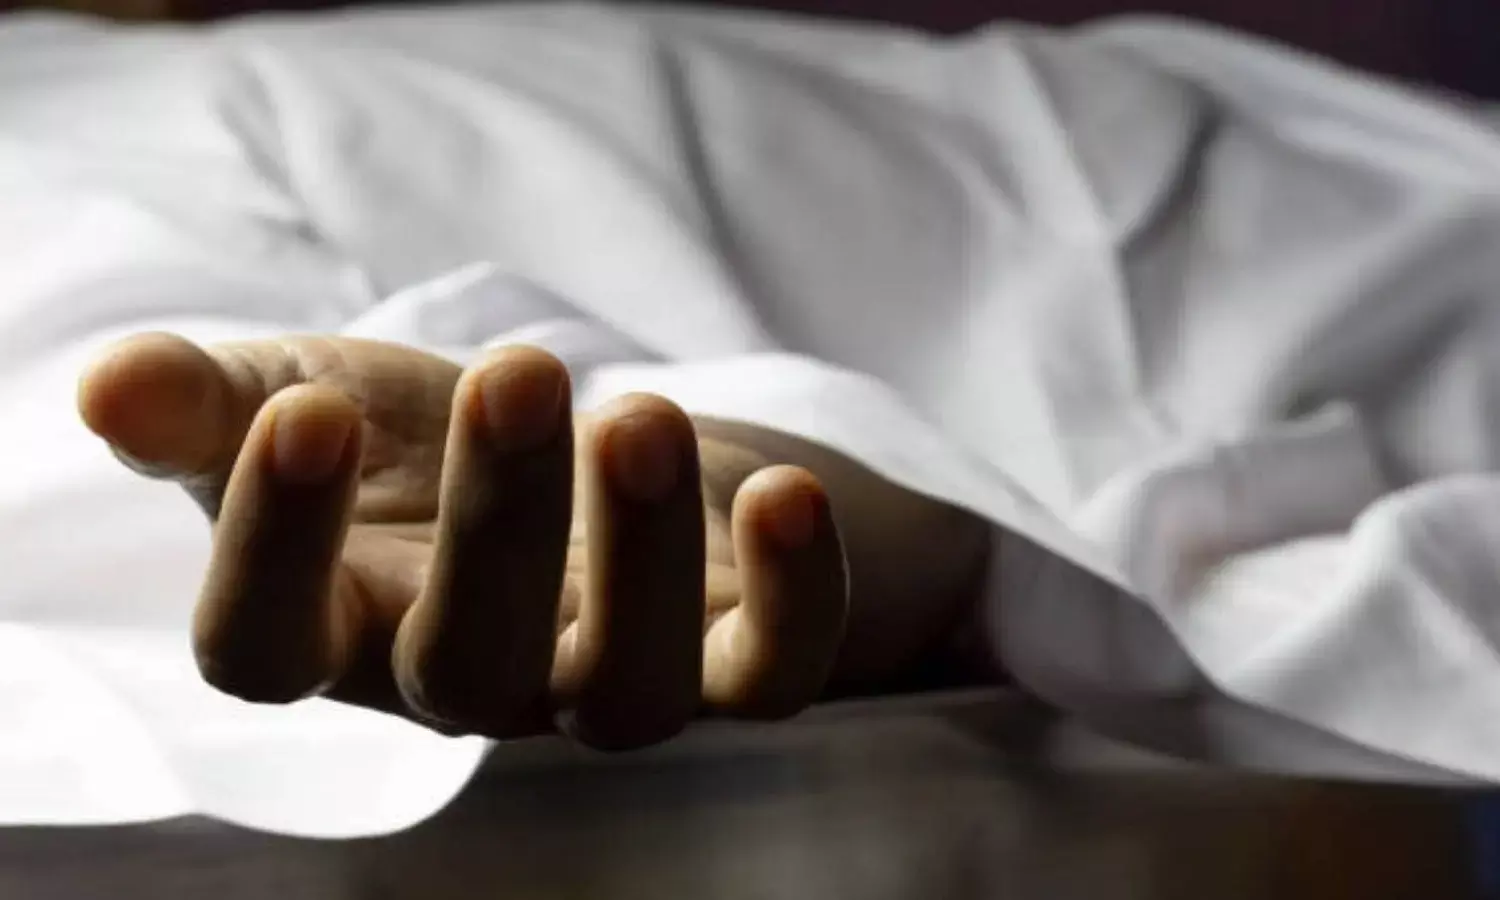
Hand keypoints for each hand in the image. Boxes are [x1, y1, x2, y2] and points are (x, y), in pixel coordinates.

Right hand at [77, 334, 850, 749]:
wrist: (588, 447)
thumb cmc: (428, 440)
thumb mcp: (318, 400)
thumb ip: (213, 403)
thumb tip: (108, 383)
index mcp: (350, 625)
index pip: (268, 649)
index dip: (270, 549)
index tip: (298, 411)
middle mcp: (479, 679)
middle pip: (468, 662)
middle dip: (491, 521)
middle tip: (515, 373)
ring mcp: (611, 680)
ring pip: (627, 693)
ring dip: (638, 560)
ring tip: (635, 414)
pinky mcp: (736, 656)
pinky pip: (775, 673)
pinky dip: (793, 596)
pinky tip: (781, 489)